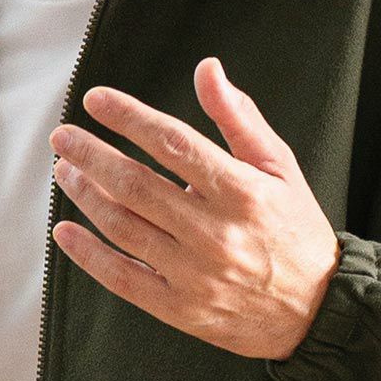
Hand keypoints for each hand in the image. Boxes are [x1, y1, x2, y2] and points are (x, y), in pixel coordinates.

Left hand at [47, 57, 340, 360]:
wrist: (317, 310)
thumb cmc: (296, 230)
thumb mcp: (280, 167)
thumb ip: (239, 118)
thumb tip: (206, 69)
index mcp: (243, 192)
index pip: (172, 143)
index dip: (128, 118)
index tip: (96, 100)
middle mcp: (216, 233)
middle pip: (136, 185)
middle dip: (91, 155)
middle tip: (64, 136)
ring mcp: (195, 275)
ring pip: (123, 227)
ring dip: (86, 195)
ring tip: (66, 170)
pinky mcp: (181, 309)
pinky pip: (123, 278)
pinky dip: (88, 254)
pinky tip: (65, 230)